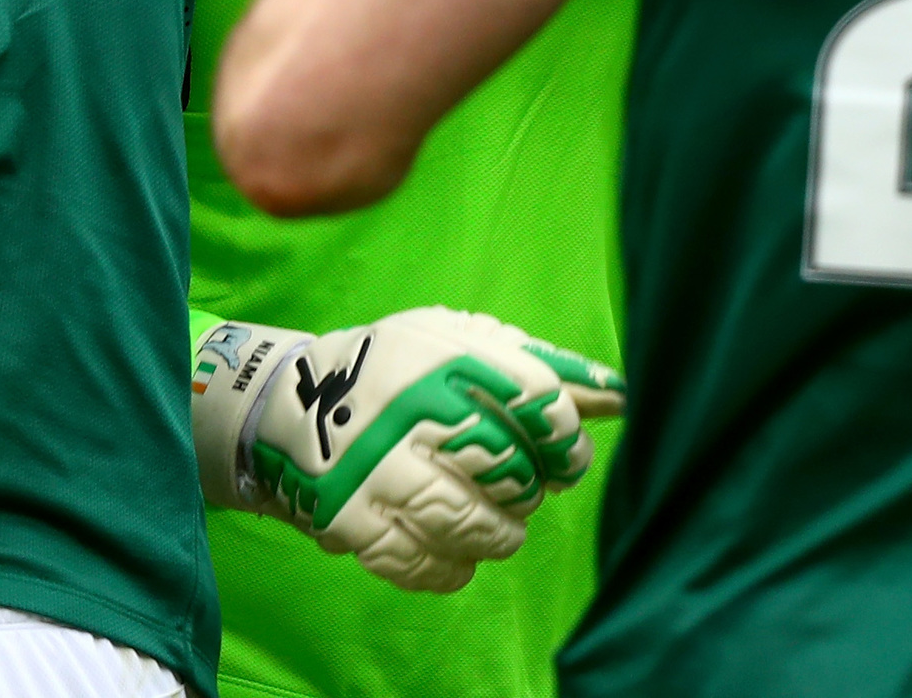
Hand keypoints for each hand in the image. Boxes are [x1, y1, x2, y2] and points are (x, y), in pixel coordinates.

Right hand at [192, 307, 625, 592]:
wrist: (289, 404)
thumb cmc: (399, 370)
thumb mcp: (462, 345)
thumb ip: (541, 367)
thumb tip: (622, 395)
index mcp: (445, 356)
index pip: (539, 402)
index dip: (565, 438)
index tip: (563, 454)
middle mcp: (412, 410)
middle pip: (512, 470)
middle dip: (530, 489)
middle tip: (522, 487)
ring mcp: (378, 469)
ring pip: (473, 526)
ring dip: (500, 535)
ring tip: (499, 525)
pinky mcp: (350, 520)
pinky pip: (423, 563)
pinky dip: (451, 567)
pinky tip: (457, 554)